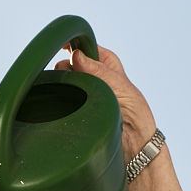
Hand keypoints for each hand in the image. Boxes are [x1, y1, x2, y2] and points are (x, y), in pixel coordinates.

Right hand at [55, 45, 156, 161]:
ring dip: (61, 81)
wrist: (133, 145)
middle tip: (74, 78)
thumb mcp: (121, 87)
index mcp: (107, 64)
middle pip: (69, 62)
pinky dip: (55, 94)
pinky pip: (59, 96)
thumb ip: (99, 71)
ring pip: (62, 78)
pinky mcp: (73, 108)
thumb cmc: (136, 114)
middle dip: (67, 66)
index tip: (63, 46)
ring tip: (68, 92)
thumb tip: (76, 55)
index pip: (87, 47)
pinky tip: (56, 98)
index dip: (76, 45)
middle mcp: (92, 75)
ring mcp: (82, 92)